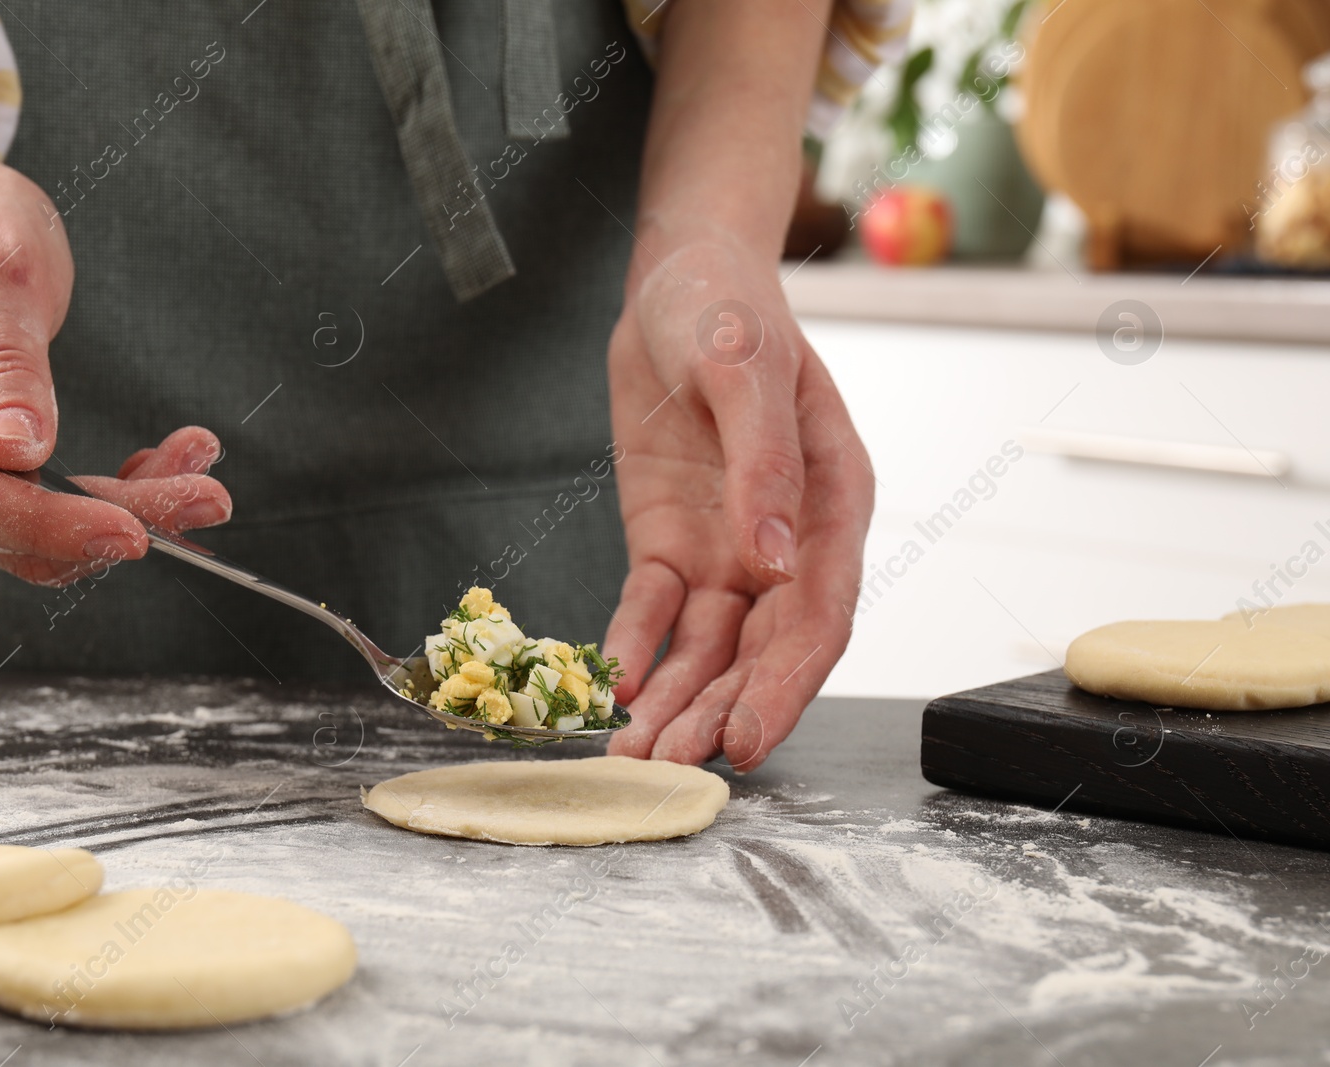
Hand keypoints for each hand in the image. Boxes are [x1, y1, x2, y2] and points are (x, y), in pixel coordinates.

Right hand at [0, 150, 231, 585]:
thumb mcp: (2, 266)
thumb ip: (8, 362)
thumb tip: (16, 454)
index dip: (45, 525)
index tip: (135, 532)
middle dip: (102, 522)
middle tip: (205, 500)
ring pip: (11, 525)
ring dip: (111, 511)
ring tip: (193, 472)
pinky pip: (16, 503)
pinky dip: (91, 499)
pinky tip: (152, 467)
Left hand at [603, 239, 872, 771]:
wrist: (674, 283)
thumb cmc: (726, 308)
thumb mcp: (745, 369)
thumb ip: (765, 463)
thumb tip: (777, 561)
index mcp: (835, 503)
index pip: (820, 616)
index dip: (785, 684)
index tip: (745, 738)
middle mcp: (787, 542)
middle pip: (762, 649)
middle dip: (721, 712)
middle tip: (672, 767)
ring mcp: (729, 549)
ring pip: (707, 648)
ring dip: (675, 701)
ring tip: (635, 753)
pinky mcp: (672, 546)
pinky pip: (653, 612)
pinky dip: (633, 650)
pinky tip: (611, 687)